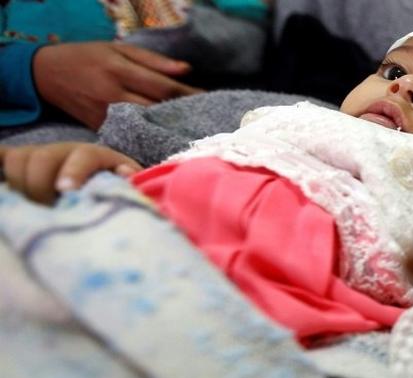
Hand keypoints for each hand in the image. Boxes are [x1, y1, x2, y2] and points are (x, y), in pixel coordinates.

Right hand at [0, 143, 141, 204]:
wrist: (103, 181)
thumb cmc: (115, 191)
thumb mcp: (126, 189)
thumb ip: (128, 185)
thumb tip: (128, 176)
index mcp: (94, 156)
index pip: (83, 157)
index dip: (74, 172)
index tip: (66, 191)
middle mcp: (65, 151)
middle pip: (42, 157)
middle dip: (39, 185)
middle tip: (45, 209)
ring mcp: (41, 155)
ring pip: (19, 158)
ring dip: (19, 182)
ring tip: (30, 206)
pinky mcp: (22, 163)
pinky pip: (2, 157)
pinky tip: (0, 184)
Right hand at [33, 42, 202, 129]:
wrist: (46, 74)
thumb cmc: (88, 57)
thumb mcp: (118, 49)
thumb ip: (154, 61)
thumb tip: (187, 71)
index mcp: (120, 71)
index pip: (163, 87)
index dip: (189, 95)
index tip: (209, 99)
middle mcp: (113, 95)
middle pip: (157, 109)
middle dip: (183, 114)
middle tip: (206, 118)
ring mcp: (105, 115)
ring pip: (146, 125)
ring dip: (169, 127)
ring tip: (192, 129)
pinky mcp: (100, 129)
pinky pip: (130, 134)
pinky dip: (150, 135)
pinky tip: (166, 136)